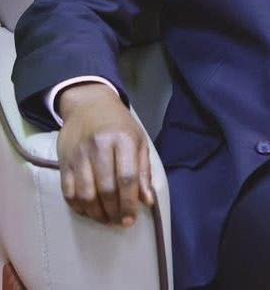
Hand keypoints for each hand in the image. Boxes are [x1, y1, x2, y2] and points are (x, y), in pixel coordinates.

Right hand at [56, 82, 154, 225]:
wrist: (89, 105)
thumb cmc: (119, 125)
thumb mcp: (138, 141)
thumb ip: (144, 171)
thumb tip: (147, 201)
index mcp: (123, 139)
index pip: (127, 177)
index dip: (129, 202)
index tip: (131, 218)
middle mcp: (99, 146)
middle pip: (105, 188)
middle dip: (114, 211)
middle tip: (119, 222)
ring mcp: (79, 155)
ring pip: (85, 194)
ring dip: (96, 213)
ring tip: (106, 219)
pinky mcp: (63, 162)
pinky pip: (68, 192)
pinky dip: (78, 207)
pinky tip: (89, 212)